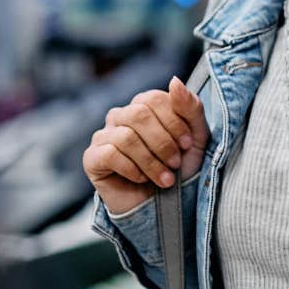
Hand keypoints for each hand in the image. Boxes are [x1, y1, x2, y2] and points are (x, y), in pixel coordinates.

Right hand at [82, 76, 207, 216]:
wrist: (165, 207)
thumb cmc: (179, 169)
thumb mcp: (196, 138)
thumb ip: (190, 107)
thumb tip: (174, 80)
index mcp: (144, 106)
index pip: (155, 99)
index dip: (175, 122)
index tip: (188, 145)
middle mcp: (120, 116)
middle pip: (139, 114)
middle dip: (163, 142)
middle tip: (175, 164)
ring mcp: (103, 136)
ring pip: (126, 136)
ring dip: (151, 161)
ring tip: (165, 179)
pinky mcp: (92, 158)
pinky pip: (110, 154)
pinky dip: (133, 170)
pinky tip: (142, 180)